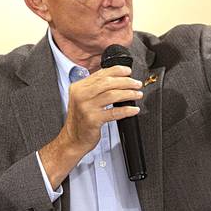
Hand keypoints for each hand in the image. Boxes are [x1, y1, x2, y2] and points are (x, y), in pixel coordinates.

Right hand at [38, 65, 141, 186]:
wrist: (72, 139)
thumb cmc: (80, 119)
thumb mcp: (83, 99)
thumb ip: (95, 88)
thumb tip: (117, 78)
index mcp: (79, 87)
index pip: (100, 74)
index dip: (117, 70)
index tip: (128, 71)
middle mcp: (81, 95)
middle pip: (107, 83)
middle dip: (126, 81)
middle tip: (136, 84)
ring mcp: (86, 108)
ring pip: (112, 95)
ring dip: (128, 94)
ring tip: (137, 94)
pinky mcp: (93, 120)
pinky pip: (114, 112)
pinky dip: (126, 110)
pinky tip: (133, 109)